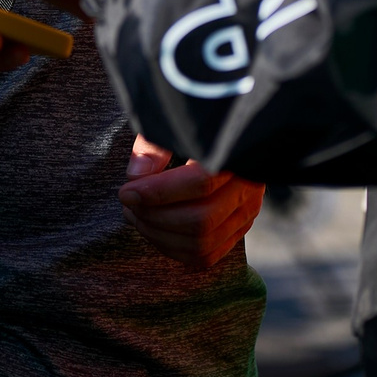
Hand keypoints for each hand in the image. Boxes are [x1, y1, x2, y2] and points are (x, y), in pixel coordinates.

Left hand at [120, 136, 261, 267]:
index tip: (126, 191)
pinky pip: (207, 255)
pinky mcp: (239, 228)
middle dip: (155, 217)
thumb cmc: (194, 122)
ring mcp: (248, 211)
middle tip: (128, 205)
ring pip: (203, 243)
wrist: (227, 129)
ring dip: (160, 236)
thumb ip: (153, 145)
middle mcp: (250, 186)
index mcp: (237, 153)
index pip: (201, 183)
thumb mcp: (173, 121)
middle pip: (201, 220)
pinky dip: (174, 249)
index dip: (157, 192)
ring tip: (135, 216)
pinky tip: (153, 231)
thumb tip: (136, 176)